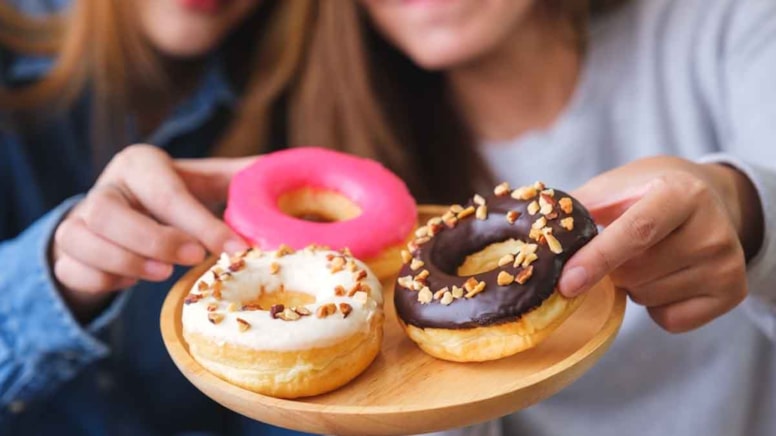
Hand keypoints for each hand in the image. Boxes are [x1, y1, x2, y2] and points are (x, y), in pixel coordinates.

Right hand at [51, 144, 252, 320]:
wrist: (126, 217)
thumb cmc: (176, 198)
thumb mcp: (206, 182)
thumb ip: (242, 178)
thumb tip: (291, 169)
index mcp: (140, 164)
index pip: (167, 193)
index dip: (202, 224)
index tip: (236, 248)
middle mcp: (104, 187)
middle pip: (110, 213)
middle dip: (154, 240)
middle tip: (194, 259)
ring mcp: (78, 219)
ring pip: (83, 241)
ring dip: (126, 262)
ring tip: (163, 273)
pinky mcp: (65, 252)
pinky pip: (74, 271)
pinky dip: (103, 281)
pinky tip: (131, 279)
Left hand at [558, 156, 763, 332]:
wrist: (709, 198)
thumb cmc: (647, 192)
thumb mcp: (614, 187)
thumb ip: (576, 210)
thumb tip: (532, 238)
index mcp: (679, 193)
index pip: (636, 232)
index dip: (597, 259)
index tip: (566, 283)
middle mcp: (711, 228)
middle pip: (635, 273)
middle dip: (612, 269)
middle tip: (621, 248)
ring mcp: (726, 262)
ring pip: (648, 298)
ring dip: (633, 286)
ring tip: (648, 257)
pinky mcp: (732, 291)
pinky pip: (669, 320)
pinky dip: (655, 308)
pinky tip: (666, 278)